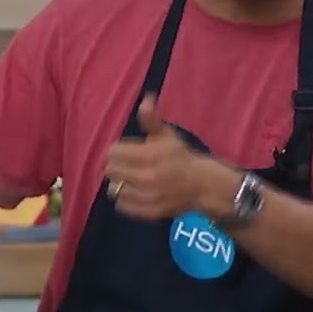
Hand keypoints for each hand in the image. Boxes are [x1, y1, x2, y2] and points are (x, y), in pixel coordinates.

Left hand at [105, 94, 202, 220]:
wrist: (201, 185)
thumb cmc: (181, 157)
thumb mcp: (166, 134)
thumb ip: (151, 119)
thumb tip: (145, 99)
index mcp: (148, 155)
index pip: (113, 152)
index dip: (117, 150)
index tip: (124, 150)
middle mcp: (145, 177)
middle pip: (111, 170)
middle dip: (116, 165)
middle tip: (126, 164)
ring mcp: (145, 197)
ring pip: (114, 189)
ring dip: (119, 182)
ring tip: (129, 178)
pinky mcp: (146, 212)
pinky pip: (122, 205)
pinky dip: (124, 198)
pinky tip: (134, 191)